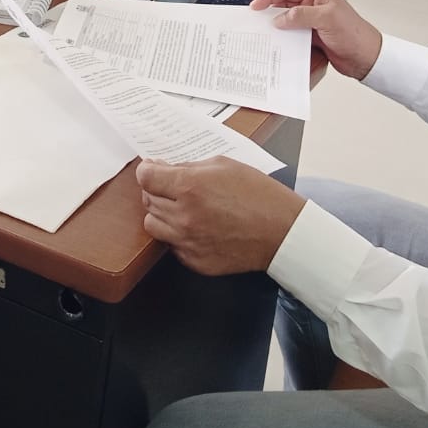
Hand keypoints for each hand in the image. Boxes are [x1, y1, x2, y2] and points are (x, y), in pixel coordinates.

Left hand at [136, 157, 304, 275]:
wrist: (282, 232)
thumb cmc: (259, 195)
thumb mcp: (223, 166)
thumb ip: (189, 167)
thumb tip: (165, 169)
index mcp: (189, 188)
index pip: (145, 177)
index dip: (147, 170)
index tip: (152, 170)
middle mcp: (183, 216)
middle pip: (147, 200)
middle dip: (156, 189)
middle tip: (172, 186)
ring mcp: (187, 242)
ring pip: (153, 225)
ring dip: (162, 213)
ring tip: (182, 208)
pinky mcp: (195, 261)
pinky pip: (171, 245)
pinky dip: (177, 235)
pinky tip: (196, 227)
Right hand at [254, 0, 382, 80]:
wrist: (366, 58)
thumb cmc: (355, 34)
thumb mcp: (327, 19)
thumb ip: (301, 15)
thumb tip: (279, 18)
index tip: (256, 6)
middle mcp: (314, 5)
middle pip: (285, 2)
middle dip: (270, 9)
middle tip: (255, 18)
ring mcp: (313, 21)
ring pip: (287, 19)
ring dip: (276, 25)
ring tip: (264, 32)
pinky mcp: (312, 36)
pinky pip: (292, 34)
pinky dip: (284, 37)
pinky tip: (278, 43)